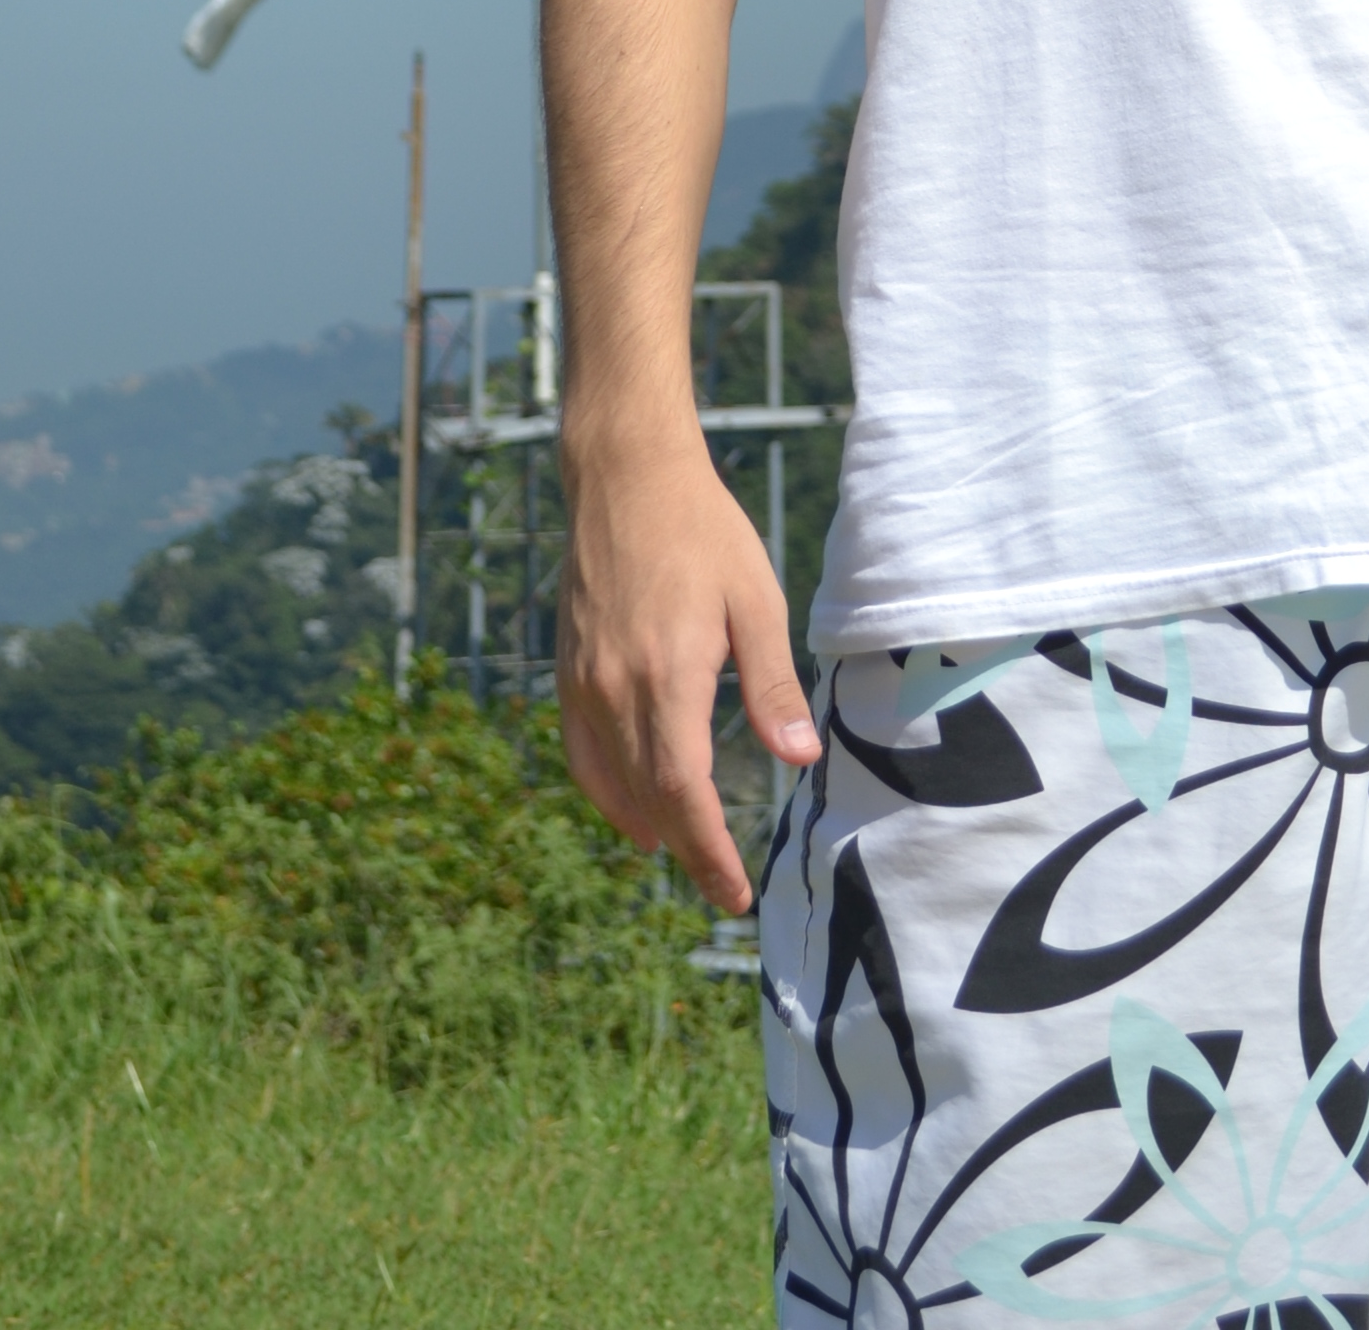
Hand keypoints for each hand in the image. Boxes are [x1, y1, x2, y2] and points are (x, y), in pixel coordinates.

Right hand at [555, 431, 820, 915]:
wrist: (625, 475)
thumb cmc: (702, 530)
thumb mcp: (755, 600)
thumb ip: (772, 687)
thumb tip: (801, 760)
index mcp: (668, 674)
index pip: (683, 792)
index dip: (707, 852)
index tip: (733, 893)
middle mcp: (615, 687)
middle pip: (647, 799)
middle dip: (687, 850)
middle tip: (722, 886)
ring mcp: (583, 681)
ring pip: (610, 782)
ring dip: (647, 825)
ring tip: (685, 852)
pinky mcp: (567, 670)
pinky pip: (582, 752)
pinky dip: (607, 790)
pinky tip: (633, 806)